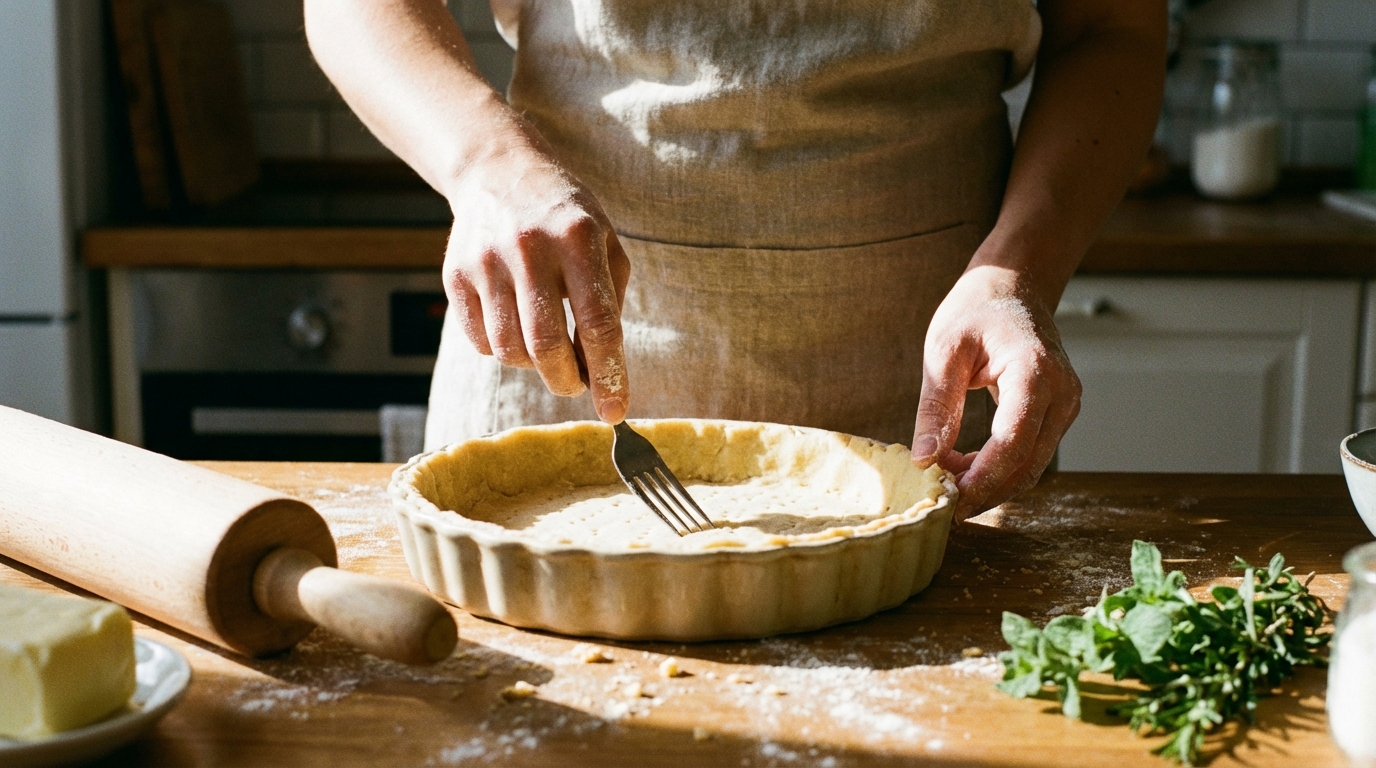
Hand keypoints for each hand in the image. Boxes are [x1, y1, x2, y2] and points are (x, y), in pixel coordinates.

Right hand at [442, 132, 630, 422]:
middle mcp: (529, 248)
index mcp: (578, 239)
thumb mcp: (605, 243)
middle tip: (576, 385)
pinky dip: (503, 351)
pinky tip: (516, 328)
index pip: (597, 323)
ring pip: (510, 351)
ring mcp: (486, 261)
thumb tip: (601, 372)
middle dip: (566, 381)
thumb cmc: (565, 218)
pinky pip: (480, 341)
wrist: (499, 171)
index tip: (614, 412)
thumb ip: (609, 303)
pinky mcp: (456, 274)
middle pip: (546, 346)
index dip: (607, 375)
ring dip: (533, 366)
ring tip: (546, 349)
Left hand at [912, 266, 1080, 520]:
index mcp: (1035, 372)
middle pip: (1027, 464)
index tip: (949, 500)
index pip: (1013, 442)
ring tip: (947, 481)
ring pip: (1032, 466)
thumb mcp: (943, 351)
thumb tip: (924, 460)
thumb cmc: (975, 310)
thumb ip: (936, 406)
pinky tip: (964, 466)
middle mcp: (1061, 393)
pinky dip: (1000, 468)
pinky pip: (1032, 453)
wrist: (1013, 286)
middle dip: (985, 491)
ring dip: (991, 483)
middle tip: (942, 505)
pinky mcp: (1058, 413)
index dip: (982, 478)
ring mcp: (1065, 405)